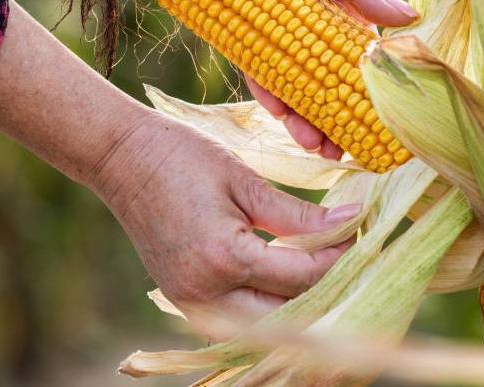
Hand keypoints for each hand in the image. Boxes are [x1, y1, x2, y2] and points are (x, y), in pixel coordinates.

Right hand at [93, 110, 360, 339]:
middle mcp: (206, 293)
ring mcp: (190, 302)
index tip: (364, 234)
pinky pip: (236, 320)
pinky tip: (287, 284)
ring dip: (297, 307)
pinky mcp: (183, 299)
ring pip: (262, 327)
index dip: (339, 257)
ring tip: (326, 273)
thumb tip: (351, 222)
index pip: (301, 276)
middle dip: (325, 291)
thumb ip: (297, 213)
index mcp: (224, 257)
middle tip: (352, 259)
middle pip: (286, 314)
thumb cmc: (180, 156)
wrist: (119, 158)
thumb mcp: (244, 179)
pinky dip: (266, 308)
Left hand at [184, 0, 418, 158]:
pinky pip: (252, 61)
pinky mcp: (237, 15)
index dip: (372, 90)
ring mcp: (272, 18)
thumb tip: (408, 20)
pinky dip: (266, 88)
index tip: (384, 123)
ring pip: (290, 78)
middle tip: (347, 152)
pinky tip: (279, 115)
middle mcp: (308, 14)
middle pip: (324, 76)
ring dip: (302, 114)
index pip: (361, 54)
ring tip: (315, 145)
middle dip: (336, 116)